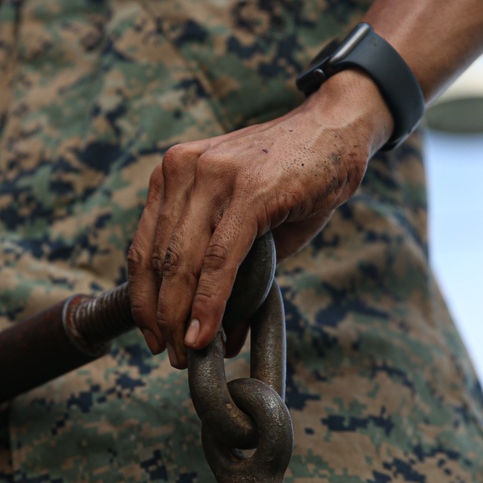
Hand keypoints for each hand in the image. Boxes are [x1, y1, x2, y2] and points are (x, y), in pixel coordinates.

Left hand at [127, 71, 392, 367]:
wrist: (339, 127)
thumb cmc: (294, 178)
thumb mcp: (247, 219)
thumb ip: (225, 267)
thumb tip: (219, 331)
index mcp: (173, 174)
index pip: (143, 248)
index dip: (143, 299)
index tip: (151, 334)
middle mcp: (184, 170)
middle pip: (157, 260)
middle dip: (160, 316)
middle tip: (171, 355)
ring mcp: (213, 176)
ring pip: (182, 263)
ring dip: (180, 317)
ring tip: (188, 353)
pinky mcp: (248, 190)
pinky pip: (218, 259)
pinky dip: (209, 302)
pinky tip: (207, 333)